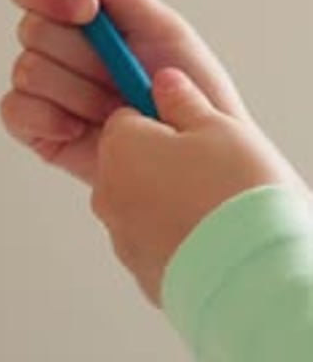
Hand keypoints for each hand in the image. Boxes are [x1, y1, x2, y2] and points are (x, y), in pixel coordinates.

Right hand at [1, 0, 248, 183]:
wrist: (196, 158)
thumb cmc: (189, 88)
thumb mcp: (163, 29)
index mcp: (82, 13)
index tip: (88, 6)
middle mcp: (56, 45)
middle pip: (31, 27)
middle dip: (83, 54)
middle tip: (120, 74)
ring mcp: (43, 87)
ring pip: (29, 69)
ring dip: (80, 91)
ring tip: (116, 108)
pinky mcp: (35, 128)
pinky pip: (15, 110)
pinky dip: (52, 119)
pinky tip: (86, 130)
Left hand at [90, 67, 307, 306]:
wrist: (254, 279)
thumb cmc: (236, 197)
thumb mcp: (218, 127)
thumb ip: (182, 100)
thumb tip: (164, 83)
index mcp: (120, 147)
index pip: (126, 116)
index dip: (161, 118)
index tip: (189, 127)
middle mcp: (108, 193)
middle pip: (130, 160)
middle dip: (163, 159)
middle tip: (211, 166)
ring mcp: (122, 238)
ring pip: (143, 201)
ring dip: (170, 197)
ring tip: (216, 203)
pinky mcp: (142, 273)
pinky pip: (154, 239)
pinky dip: (176, 234)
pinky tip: (211, 234)